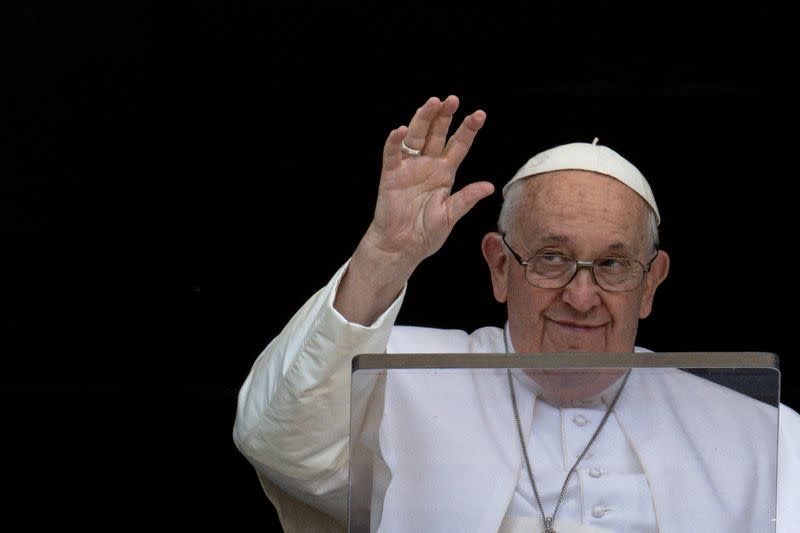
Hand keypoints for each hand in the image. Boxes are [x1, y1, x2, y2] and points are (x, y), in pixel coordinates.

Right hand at [365, 95, 493, 271]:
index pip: (459, 145)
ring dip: (423, 119)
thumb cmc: (427, 233)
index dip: (468, 130)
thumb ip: (466, 199)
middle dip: (445, 116)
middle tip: (453, 100)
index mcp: (445, 173)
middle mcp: (428, 165)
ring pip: (417, 137)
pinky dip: (395, 141)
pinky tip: (401, 130)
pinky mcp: (391, 175)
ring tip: (432, 103)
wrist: (402, 247)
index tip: (479, 114)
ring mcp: (409, 167)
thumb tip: (489, 186)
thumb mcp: (450, 215)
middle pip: (437, 134)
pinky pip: (392, 154)